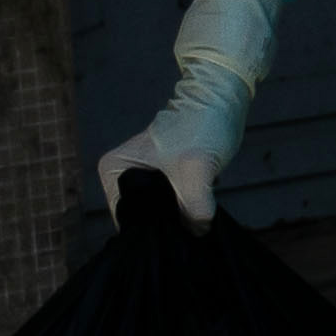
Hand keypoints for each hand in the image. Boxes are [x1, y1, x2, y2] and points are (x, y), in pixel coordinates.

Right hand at [95, 0, 282, 222]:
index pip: (127, 217)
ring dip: (177, 219)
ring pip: (158, 211)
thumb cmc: (202, 126)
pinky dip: (183, 210)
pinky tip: (199, 216)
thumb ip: (194, 204)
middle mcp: (120, 176)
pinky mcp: (161, 177)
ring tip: (196, 224)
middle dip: (165, 225)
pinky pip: (170, 204)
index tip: (175, 237)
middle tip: (191, 233)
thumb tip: (198, 231)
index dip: (151, 230)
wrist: (222, 97)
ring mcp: (141, 177)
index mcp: (114, 171)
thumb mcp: (197, 169)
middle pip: (142, 216)